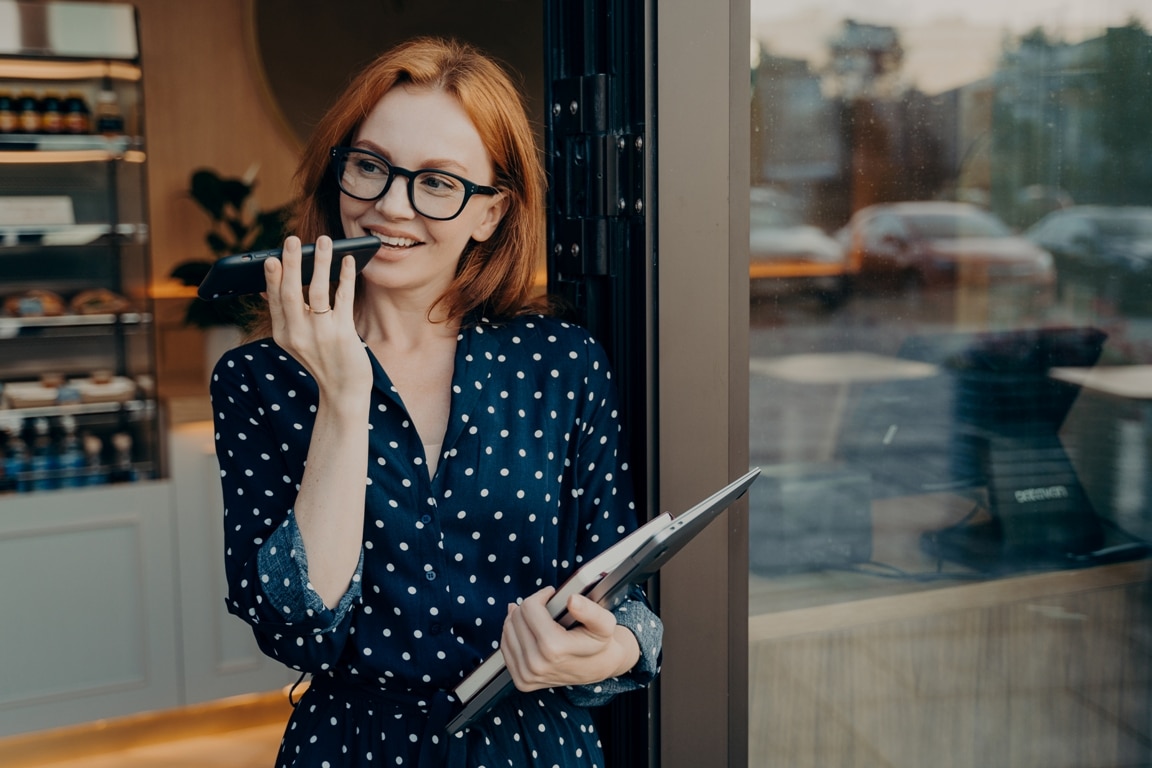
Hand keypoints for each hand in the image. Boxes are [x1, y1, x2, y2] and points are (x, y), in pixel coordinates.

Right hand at [264, 236, 371, 400]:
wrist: (343, 392)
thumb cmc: (322, 361)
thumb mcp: (296, 342)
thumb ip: (285, 316)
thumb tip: (268, 286)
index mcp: (283, 335)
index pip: (275, 301)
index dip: (272, 278)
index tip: (271, 258)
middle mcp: (299, 334)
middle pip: (291, 292)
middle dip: (291, 263)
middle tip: (293, 240)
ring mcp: (321, 334)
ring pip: (317, 290)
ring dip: (320, 262)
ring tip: (323, 241)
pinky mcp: (343, 333)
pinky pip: (343, 298)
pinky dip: (345, 276)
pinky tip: (347, 261)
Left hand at [500, 586, 639, 691]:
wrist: (598, 667)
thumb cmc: (599, 642)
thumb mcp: (604, 623)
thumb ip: (590, 610)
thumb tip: (572, 600)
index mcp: (553, 648)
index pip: (529, 607)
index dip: (541, 596)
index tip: (551, 596)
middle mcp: (536, 665)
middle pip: (516, 617)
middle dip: (530, 606)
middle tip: (547, 608)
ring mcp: (526, 675)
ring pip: (507, 630)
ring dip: (520, 619)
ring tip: (538, 619)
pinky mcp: (521, 681)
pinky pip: (505, 647)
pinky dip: (514, 634)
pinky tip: (528, 631)